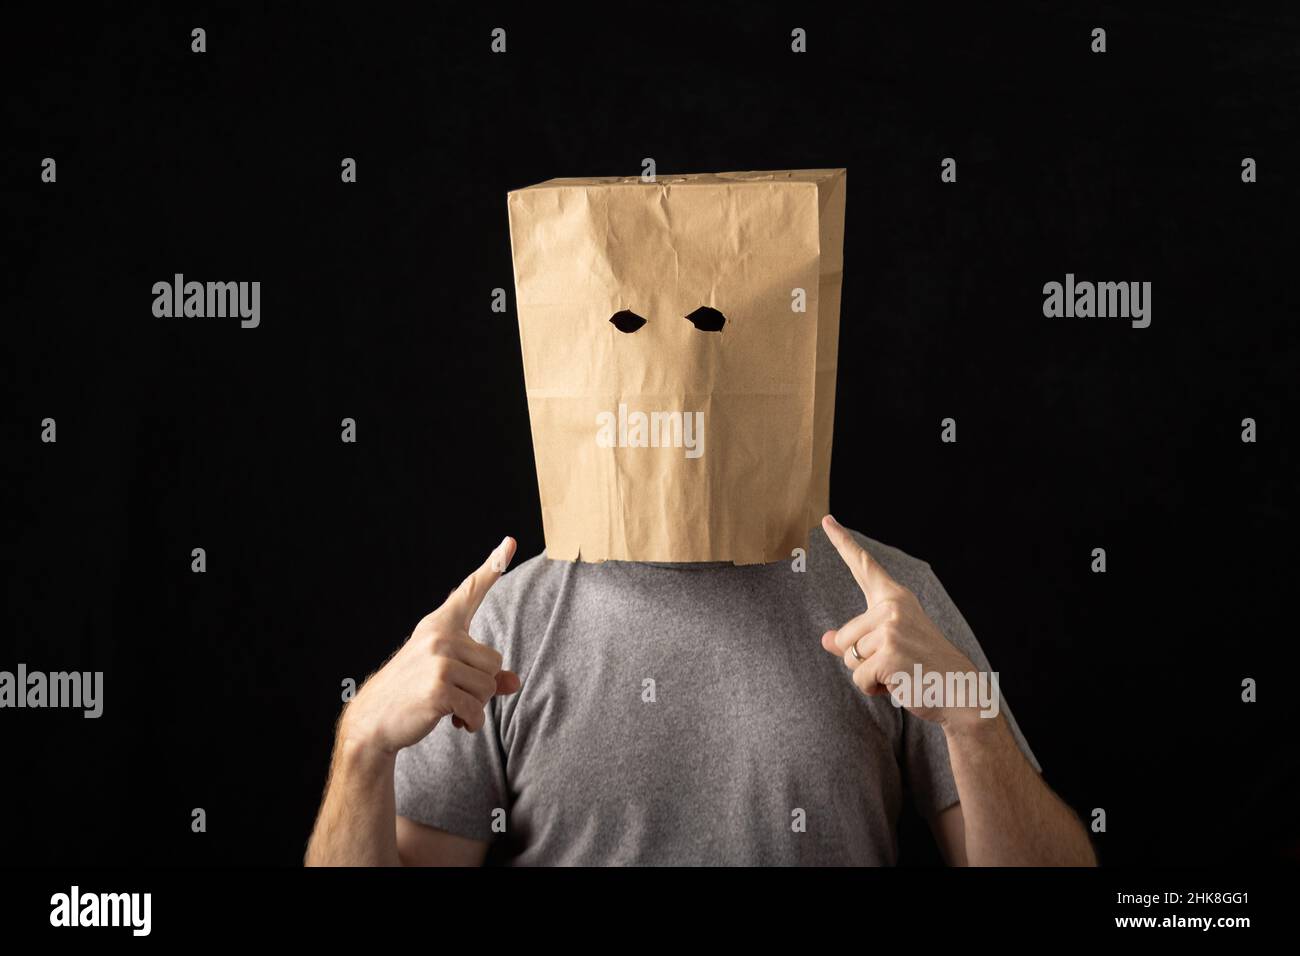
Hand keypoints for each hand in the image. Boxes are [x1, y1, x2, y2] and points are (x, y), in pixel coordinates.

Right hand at [340, 537, 522, 753]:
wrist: (374, 720)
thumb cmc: (412, 693)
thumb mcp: (447, 675)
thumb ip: (482, 674)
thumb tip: (514, 682)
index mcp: (440, 625)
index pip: (470, 591)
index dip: (493, 565)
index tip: (510, 542)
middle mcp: (440, 636)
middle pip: (494, 661)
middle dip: (481, 686)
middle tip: (454, 693)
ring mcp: (439, 661)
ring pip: (489, 686)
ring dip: (476, 706)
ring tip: (449, 707)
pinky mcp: (439, 688)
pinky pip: (477, 709)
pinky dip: (471, 722)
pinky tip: (453, 722)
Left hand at [819, 515, 983, 729]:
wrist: (960, 691)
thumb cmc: (925, 667)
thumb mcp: (890, 645)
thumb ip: (858, 639)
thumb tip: (827, 639)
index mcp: (895, 599)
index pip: (864, 567)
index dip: (843, 542)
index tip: (826, 520)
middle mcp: (892, 607)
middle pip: (844, 637)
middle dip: (861, 659)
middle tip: (897, 663)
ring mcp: (890, 629)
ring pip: (850, 659)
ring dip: (870, 675)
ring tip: (901, 672)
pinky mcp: (888, 654)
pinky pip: (859, 678)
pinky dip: (874, 689)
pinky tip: (899, 683)